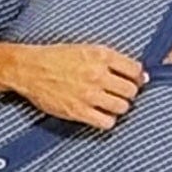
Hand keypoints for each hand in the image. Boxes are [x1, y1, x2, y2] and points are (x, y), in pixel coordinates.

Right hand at [3, 40, 146, 129]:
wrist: (29, 69)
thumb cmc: (57, 57)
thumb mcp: (86, 49)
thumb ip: (112, 60)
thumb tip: (141, 75)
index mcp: (101, 55)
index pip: (135, 70)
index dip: (137, 77)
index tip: (132, 81)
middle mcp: (98, 74)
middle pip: (131, 91)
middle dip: (128, 93)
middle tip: (118, 94)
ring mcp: (89, 94)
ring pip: (122, 107)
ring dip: (118, 107)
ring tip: (108, 104)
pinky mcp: (79, 111)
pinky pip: (107, 122)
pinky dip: (107, 120)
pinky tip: (99, 114)